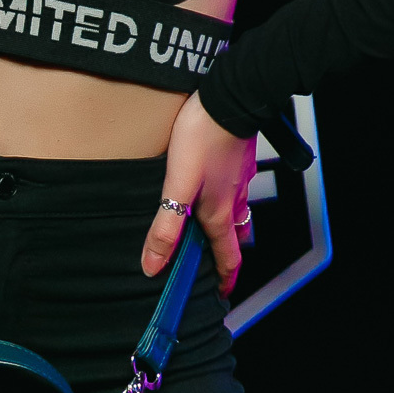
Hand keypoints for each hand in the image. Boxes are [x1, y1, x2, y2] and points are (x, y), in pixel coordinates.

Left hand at [141, 92, 255, 295]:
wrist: (230, 98)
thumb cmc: (203, 138)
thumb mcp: (177, 185)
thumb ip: (166, 226)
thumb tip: (153, 265)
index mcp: (219, 213)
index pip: (228, 258)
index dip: (224, 279)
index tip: (220, 294)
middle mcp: (235, 200)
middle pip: (235, 237)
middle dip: (226, 254)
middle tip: (213, 264)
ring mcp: (240, 179)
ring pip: (238, 213)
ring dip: (227, 226)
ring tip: (209, 228)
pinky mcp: (239, 159)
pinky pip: (236, 189)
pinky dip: (226, 199)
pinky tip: (212, 186)